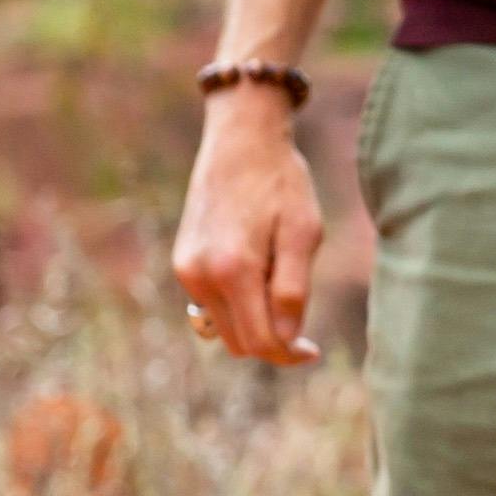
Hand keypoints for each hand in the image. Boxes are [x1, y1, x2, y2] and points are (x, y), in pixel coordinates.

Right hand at [169, 88, 323, 364]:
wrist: (240, 141)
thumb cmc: (281, 183)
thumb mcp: (304, 233)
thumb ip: (293, 290)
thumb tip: (286, 339)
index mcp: (233, 270)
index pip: (260, 342)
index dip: (289, 354)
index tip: (312, 350)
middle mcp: (200, 275)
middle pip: (240, 343)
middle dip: (272, 340)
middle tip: (300, 317)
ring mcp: (186, 270)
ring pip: (223, 329)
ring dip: (253, 323)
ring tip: (277, 282)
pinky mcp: (182, 263)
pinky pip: (211, 307)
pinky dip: (236, 306)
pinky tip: (257, 274)